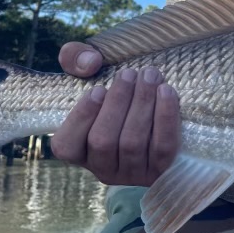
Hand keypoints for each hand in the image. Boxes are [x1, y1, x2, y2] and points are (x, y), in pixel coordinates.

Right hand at [51, 41, 180, 185]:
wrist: (159, 107)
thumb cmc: (118, 92)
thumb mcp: (92, 73)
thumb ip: (75, 58)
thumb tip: (89, 62)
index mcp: (79, 150)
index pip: (66, 147)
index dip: (80, 118)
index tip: (97, 90)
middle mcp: (102, 168)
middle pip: (103, 141)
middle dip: (118, 103)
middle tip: (129, 73)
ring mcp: (132, 174)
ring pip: (133, 143)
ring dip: (142, 104)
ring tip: (150, 75)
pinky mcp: (160, 170)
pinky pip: (162, 147)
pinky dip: (165, 117)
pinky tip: (167, 91)